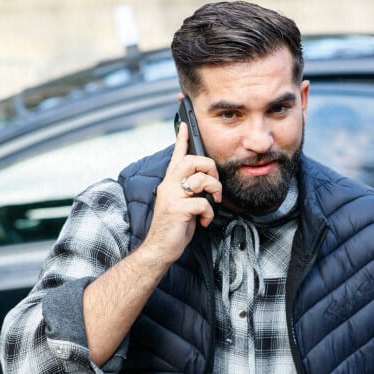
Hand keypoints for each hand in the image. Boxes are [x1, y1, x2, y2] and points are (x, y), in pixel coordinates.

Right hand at [142, 120, 221, 264]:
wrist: (159, 248)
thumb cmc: (174, 228)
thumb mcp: (182, 204)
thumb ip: (190, 191)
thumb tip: (206, 182)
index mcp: (169, 182)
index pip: (176, 155)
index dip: (182, 138)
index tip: (186, 124)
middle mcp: (169, 185)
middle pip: (193, 160)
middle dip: (211, 168)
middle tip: (215, 184)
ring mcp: (172, 196)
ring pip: (201, 179)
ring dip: (214, 190)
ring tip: (214, 202)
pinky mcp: (177, 209)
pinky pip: (203, 203)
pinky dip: (209, 213)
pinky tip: (203, 221)